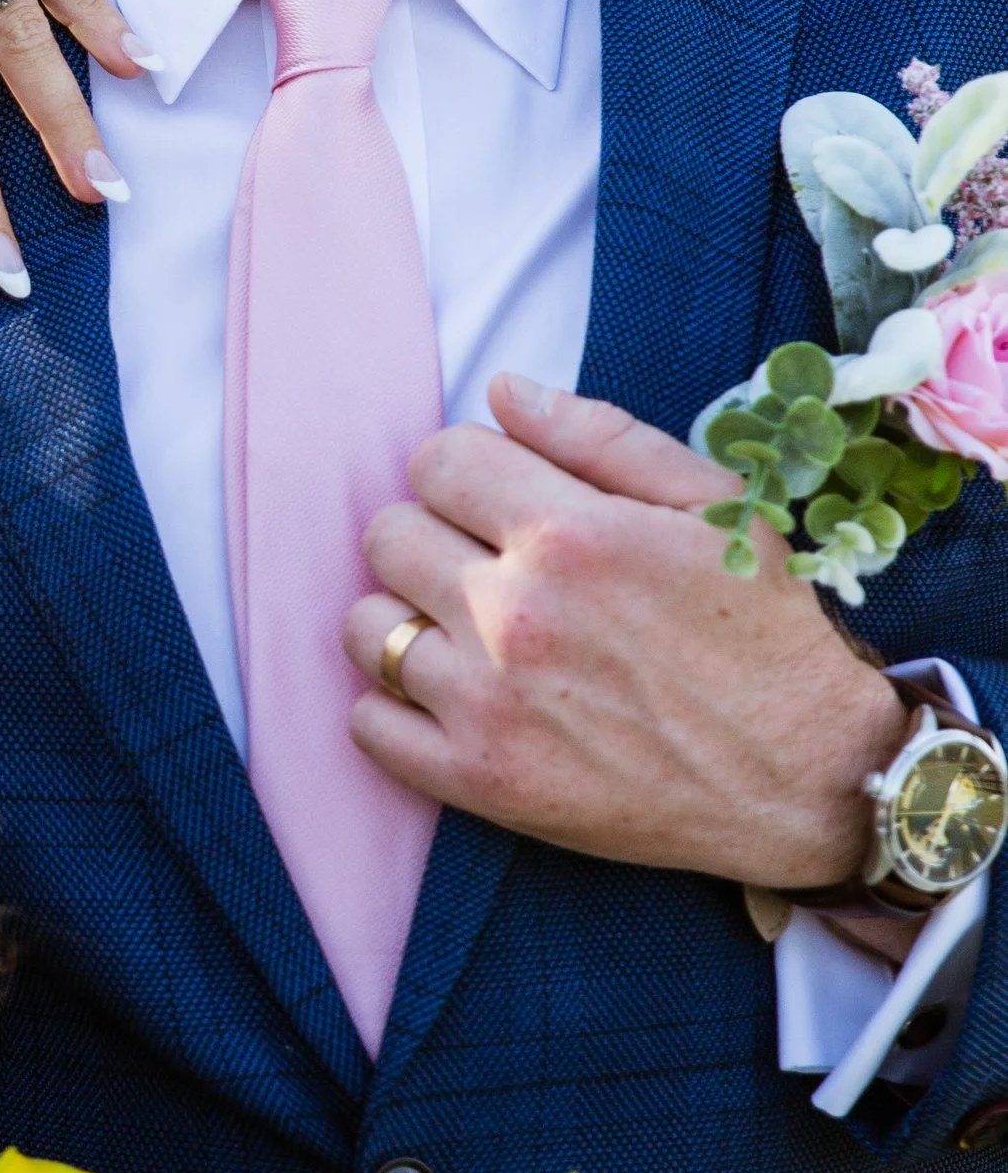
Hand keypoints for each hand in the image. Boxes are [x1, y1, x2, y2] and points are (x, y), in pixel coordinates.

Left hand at [343, 375, 907, 889]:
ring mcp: (490, 704)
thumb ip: (601, 437)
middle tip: (493, 570)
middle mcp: (516, 614)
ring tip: (471, 634)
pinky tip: (457, 700)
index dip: (468, 473)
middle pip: (388, 534)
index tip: (503, 504)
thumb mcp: (715, 509)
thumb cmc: (767, 632)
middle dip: (434, 538)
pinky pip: (367, 724)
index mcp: (570, 534)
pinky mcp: (480, 781)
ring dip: (408, 620)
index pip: (436, 460)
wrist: (808, 778)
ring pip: (365, 626)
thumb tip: (501, 390)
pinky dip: (397, 710)